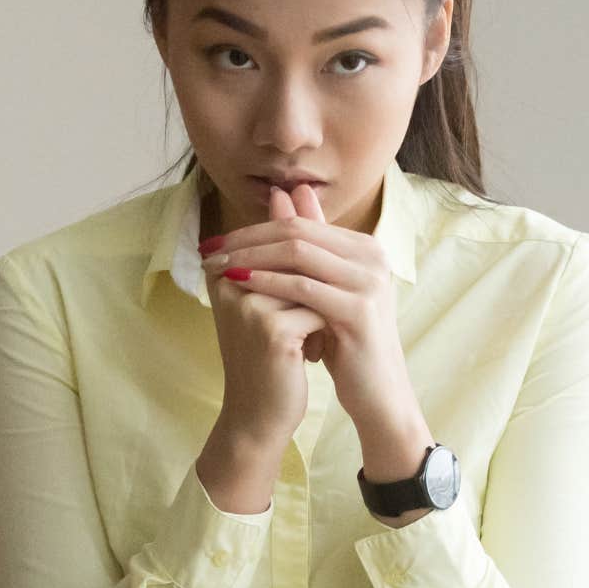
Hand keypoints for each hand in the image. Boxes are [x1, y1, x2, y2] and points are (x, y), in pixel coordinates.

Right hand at [195, 210, 327, 513]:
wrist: (260, 414)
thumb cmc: (269, 353)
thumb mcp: (274, 295)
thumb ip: (283, 243)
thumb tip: (291, 190)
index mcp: (223, 269)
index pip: (279, 243)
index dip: (304, 268)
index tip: (302, 302)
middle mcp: (228, 281)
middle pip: (295, 261)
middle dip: (315, 288)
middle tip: (313, 320)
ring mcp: (248, 305)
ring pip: (311, 285)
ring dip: (320, 312)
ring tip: (305, 342)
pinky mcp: (270, 329)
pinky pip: (319, 311)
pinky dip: (323, 332)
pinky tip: (308, 357)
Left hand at [207, 184, 433, 487]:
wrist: (377, 392)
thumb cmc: (345, 341)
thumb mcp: (322, 291)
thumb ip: (305, 247)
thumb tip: (279, 196)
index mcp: (365, 247)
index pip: (301, 223)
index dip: (255, 228)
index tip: (216, 240)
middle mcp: (372, 257)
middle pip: (298, 232)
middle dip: (248, 238)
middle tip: (211, 248)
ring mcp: (368, 281)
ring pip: (298, 254)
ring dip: (252, 256)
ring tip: (218, 265)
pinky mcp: (359, 309)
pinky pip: (304, 287)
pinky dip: (268, 282)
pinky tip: (240, 284)